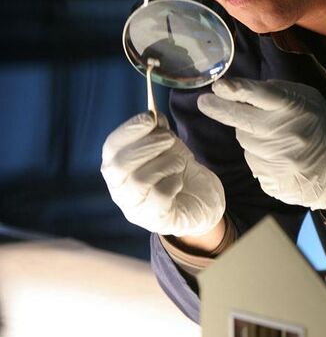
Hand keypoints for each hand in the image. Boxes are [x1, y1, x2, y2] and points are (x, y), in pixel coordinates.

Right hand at [101, 112, 224, 236]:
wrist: (201, 200)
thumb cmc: (176, 170)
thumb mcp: (167, 145)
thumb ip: (157, 131)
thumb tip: (153, 116)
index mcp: (117, 166)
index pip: (111, 146)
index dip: (129, 130)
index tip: (150, 117)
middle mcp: (119, 189)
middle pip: (118, 165)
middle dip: (147, 145)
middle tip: (170, 138)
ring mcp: (134, 208)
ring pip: (138, 181)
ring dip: (165, 163)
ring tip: (179, 162)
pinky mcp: (155, 220)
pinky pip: (159, 197)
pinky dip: (172, 183)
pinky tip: (178, 182)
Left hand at [198, 78, 325, 210]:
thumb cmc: (317, 127)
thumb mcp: (307, 99)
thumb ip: (277, 91)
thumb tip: (240, 90)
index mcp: (295, 109)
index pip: (261, 95)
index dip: (237, 90)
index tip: (218, 86)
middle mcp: (285, 135)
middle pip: (241, 120)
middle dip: (219, 109)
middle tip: (204, 102)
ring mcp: (278, 161)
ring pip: (245, 142)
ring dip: (250, 135)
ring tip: (273, 137)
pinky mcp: (272, 181)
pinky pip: (253, 162)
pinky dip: (258, 156)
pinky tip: (277, 156)